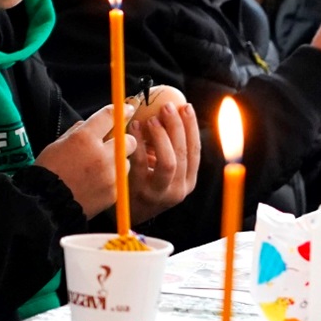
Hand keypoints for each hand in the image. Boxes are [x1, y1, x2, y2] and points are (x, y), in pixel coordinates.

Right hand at [35, 106, 122, 218]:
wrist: (46, 204)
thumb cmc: (48, 172)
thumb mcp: (58, 144)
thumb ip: (79, 132)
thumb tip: (92, 125)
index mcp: (84, 138)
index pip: (110, 116)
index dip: (121, 110)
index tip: (126, 109)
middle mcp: (102, 154)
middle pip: (128, 140)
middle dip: (122, 142)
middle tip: (110, 148)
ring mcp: (111, 174)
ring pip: (126, 161)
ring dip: (117, 163)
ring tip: (99, 171)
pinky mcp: (115, 191)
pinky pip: (121, 180)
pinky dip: (113, 180)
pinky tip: (97, 184)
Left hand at [130, 102, 199, 221]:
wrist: (125, 214)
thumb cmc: (145, 184)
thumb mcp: (163, 171)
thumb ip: (171, 148)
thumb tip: (172, 112)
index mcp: (188, 181)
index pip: (195, 150)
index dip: (192, 127)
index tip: (186, 106)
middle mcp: (178, 189)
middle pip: (183, 153)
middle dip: (177, 127)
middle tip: (167, 107)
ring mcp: (159, 192)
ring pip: (168, 161)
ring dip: (161, 136)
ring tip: (151, 119)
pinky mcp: (139, 192)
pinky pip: (141, 164)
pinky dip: (138, 143)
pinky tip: (132, 128)